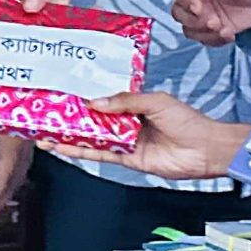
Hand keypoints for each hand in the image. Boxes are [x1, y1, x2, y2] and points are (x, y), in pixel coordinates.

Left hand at [0, 131, 31, 223]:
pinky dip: (13, 179)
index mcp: (12, 149)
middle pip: (15, 182)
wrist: (11, 83)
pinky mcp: (29, 140)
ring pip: (21, 175)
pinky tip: (3, 180)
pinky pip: (23, 166)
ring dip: (7, 191)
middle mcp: (24, 151)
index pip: (4, 182)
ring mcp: (29, 145)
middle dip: (1, 201)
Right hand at [45, 91, 246, 179]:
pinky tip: (64, 148)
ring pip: (93, 138)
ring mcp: (126, 141)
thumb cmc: (187, 121)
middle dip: (72, 117)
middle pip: (94, 119)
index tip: (65, 92)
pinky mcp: (127, 159)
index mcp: (135, 103)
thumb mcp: (156, 101)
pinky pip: (101, 155)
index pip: (105, 98)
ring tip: (46, 133)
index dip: (86, 96)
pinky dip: (82, 151)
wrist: (205, 149)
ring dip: (70, 136)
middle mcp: (127, 122)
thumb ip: (125, 101)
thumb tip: (96, 103)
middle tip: (47, 113)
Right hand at [170, 0, 250, 46]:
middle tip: (215, 22)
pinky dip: (215, 40)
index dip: (184, 0)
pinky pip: (203, 39)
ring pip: (188, 28)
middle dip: (194, 21)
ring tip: (225, 30)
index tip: (199, 8)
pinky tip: (230, 34)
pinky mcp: (209, 29)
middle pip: (178, 12)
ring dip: (205, 33)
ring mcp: (201, 14)